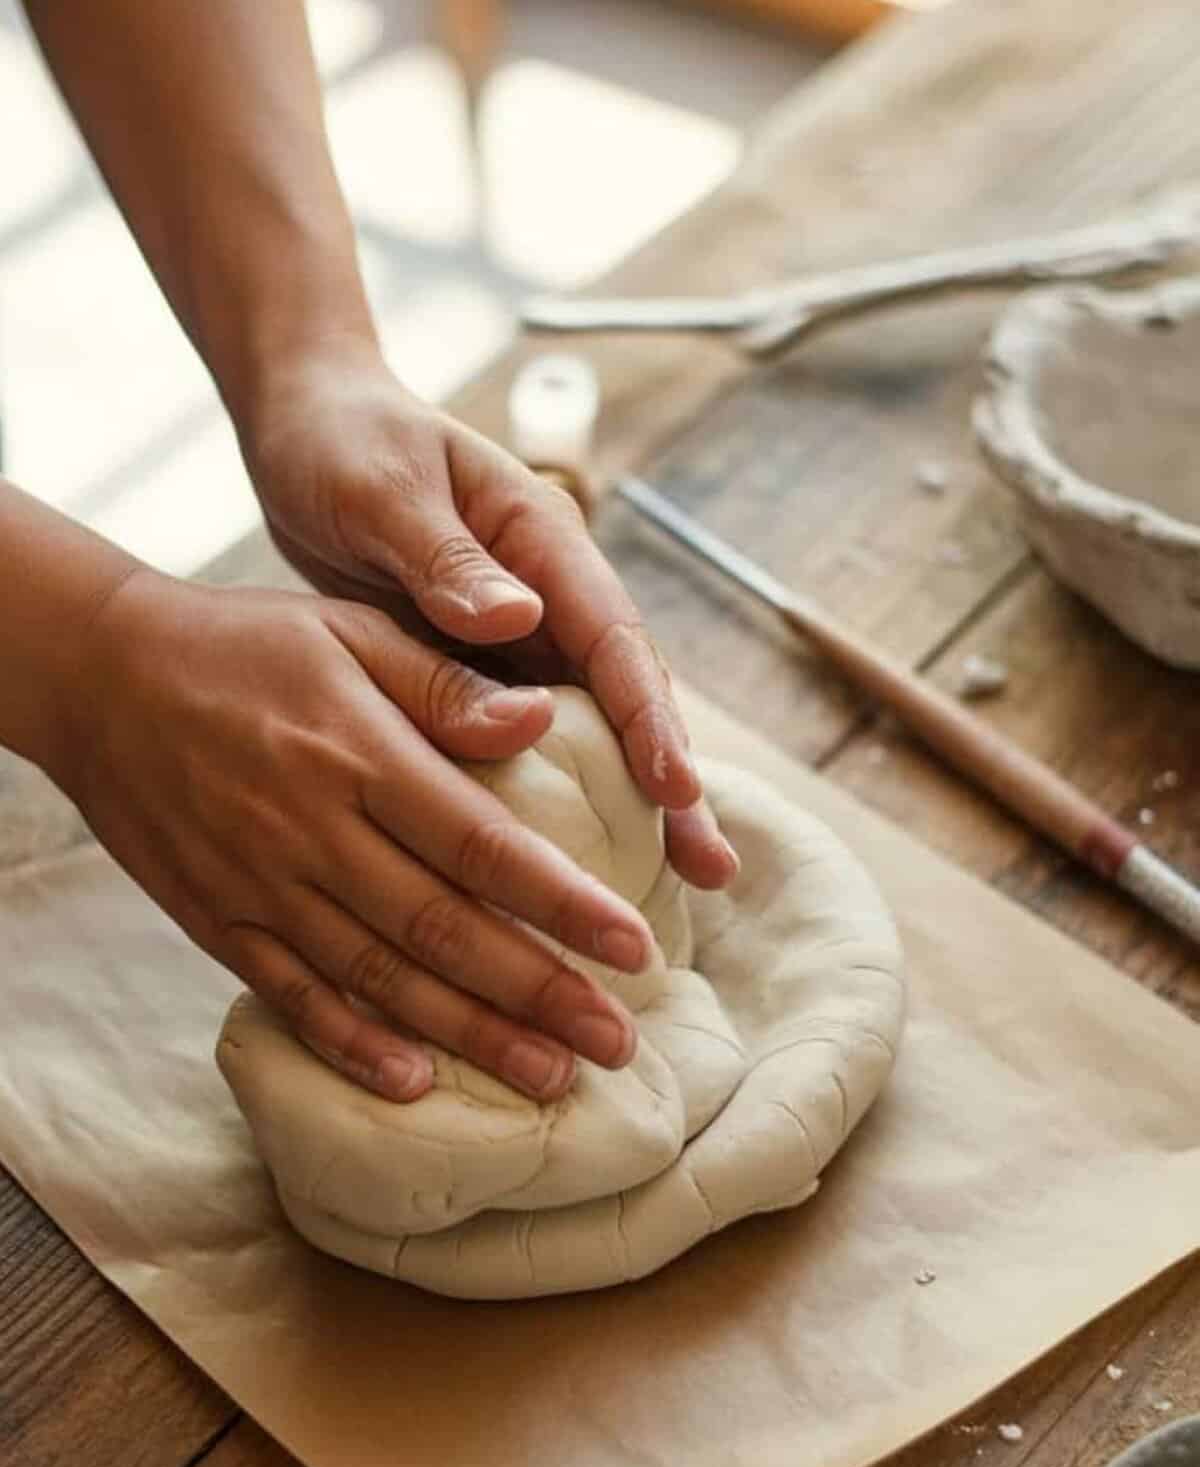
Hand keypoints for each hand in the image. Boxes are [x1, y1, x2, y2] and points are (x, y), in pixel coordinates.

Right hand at [60, 571, 660, 1103]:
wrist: (100, 677)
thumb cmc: (246, 647)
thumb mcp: (350, 630)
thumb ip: (447, 684)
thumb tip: (542, 719)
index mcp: (359, 753)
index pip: (482, 843)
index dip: (563, 903)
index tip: (636, 948)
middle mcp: (314, 829)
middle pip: (443, 929)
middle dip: (539, 993)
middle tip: (616, 1042)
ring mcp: (262, 884)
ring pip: (379, 979)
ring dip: (469, 1034)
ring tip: (550, 1077)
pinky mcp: (221, 921)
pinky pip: (291, 996)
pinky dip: (351, 1045)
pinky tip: (413, 1085)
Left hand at [242, 347, 738, 890]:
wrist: (303, 428)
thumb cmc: (342, 443)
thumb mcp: (381, 490)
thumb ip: (443, 556)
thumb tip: (518, 618)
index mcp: (539, 542)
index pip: (613, 640)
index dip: (648, 718)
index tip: (674, 788)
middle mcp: (547, 598)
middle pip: (626, 701)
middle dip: (671, 786)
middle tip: (711, 869)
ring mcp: (518, 641)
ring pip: (588, 735)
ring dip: (629, 808)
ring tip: (674, 890)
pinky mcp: (476, 673)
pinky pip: (526, 747)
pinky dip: (554, 804)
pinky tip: (567, 869)